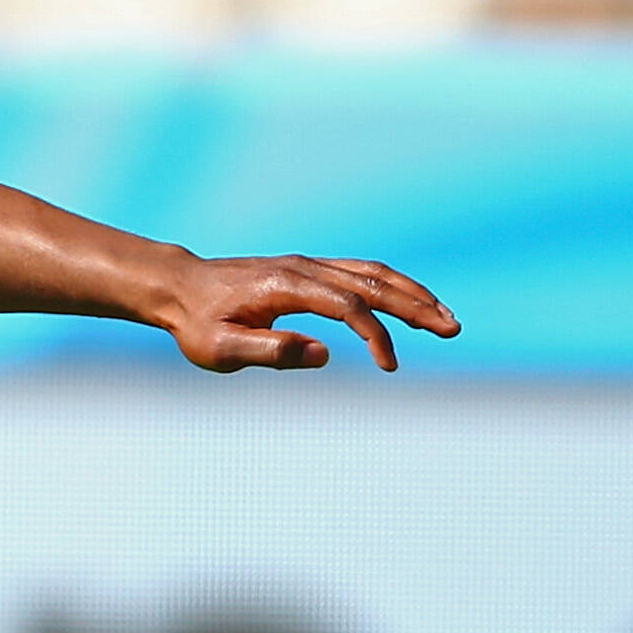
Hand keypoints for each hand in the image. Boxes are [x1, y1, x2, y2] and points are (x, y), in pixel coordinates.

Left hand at [156, 256, 457, 373]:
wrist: (179, 289)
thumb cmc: (197, 324)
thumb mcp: (221, 349)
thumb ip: (270, 351)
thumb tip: (322, 353)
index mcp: (287, 287)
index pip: (349, 308)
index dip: (376, 335)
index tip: (389, 366)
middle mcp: (305, 269)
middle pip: (374, 282)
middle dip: (417, 305)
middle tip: (453, 329)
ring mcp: (309, 266)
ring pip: (373, 273)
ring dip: (412, 293)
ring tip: (445, 318)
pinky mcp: (309, 271)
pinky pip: (360, 274)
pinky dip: (392, 287)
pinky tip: (410, 305)